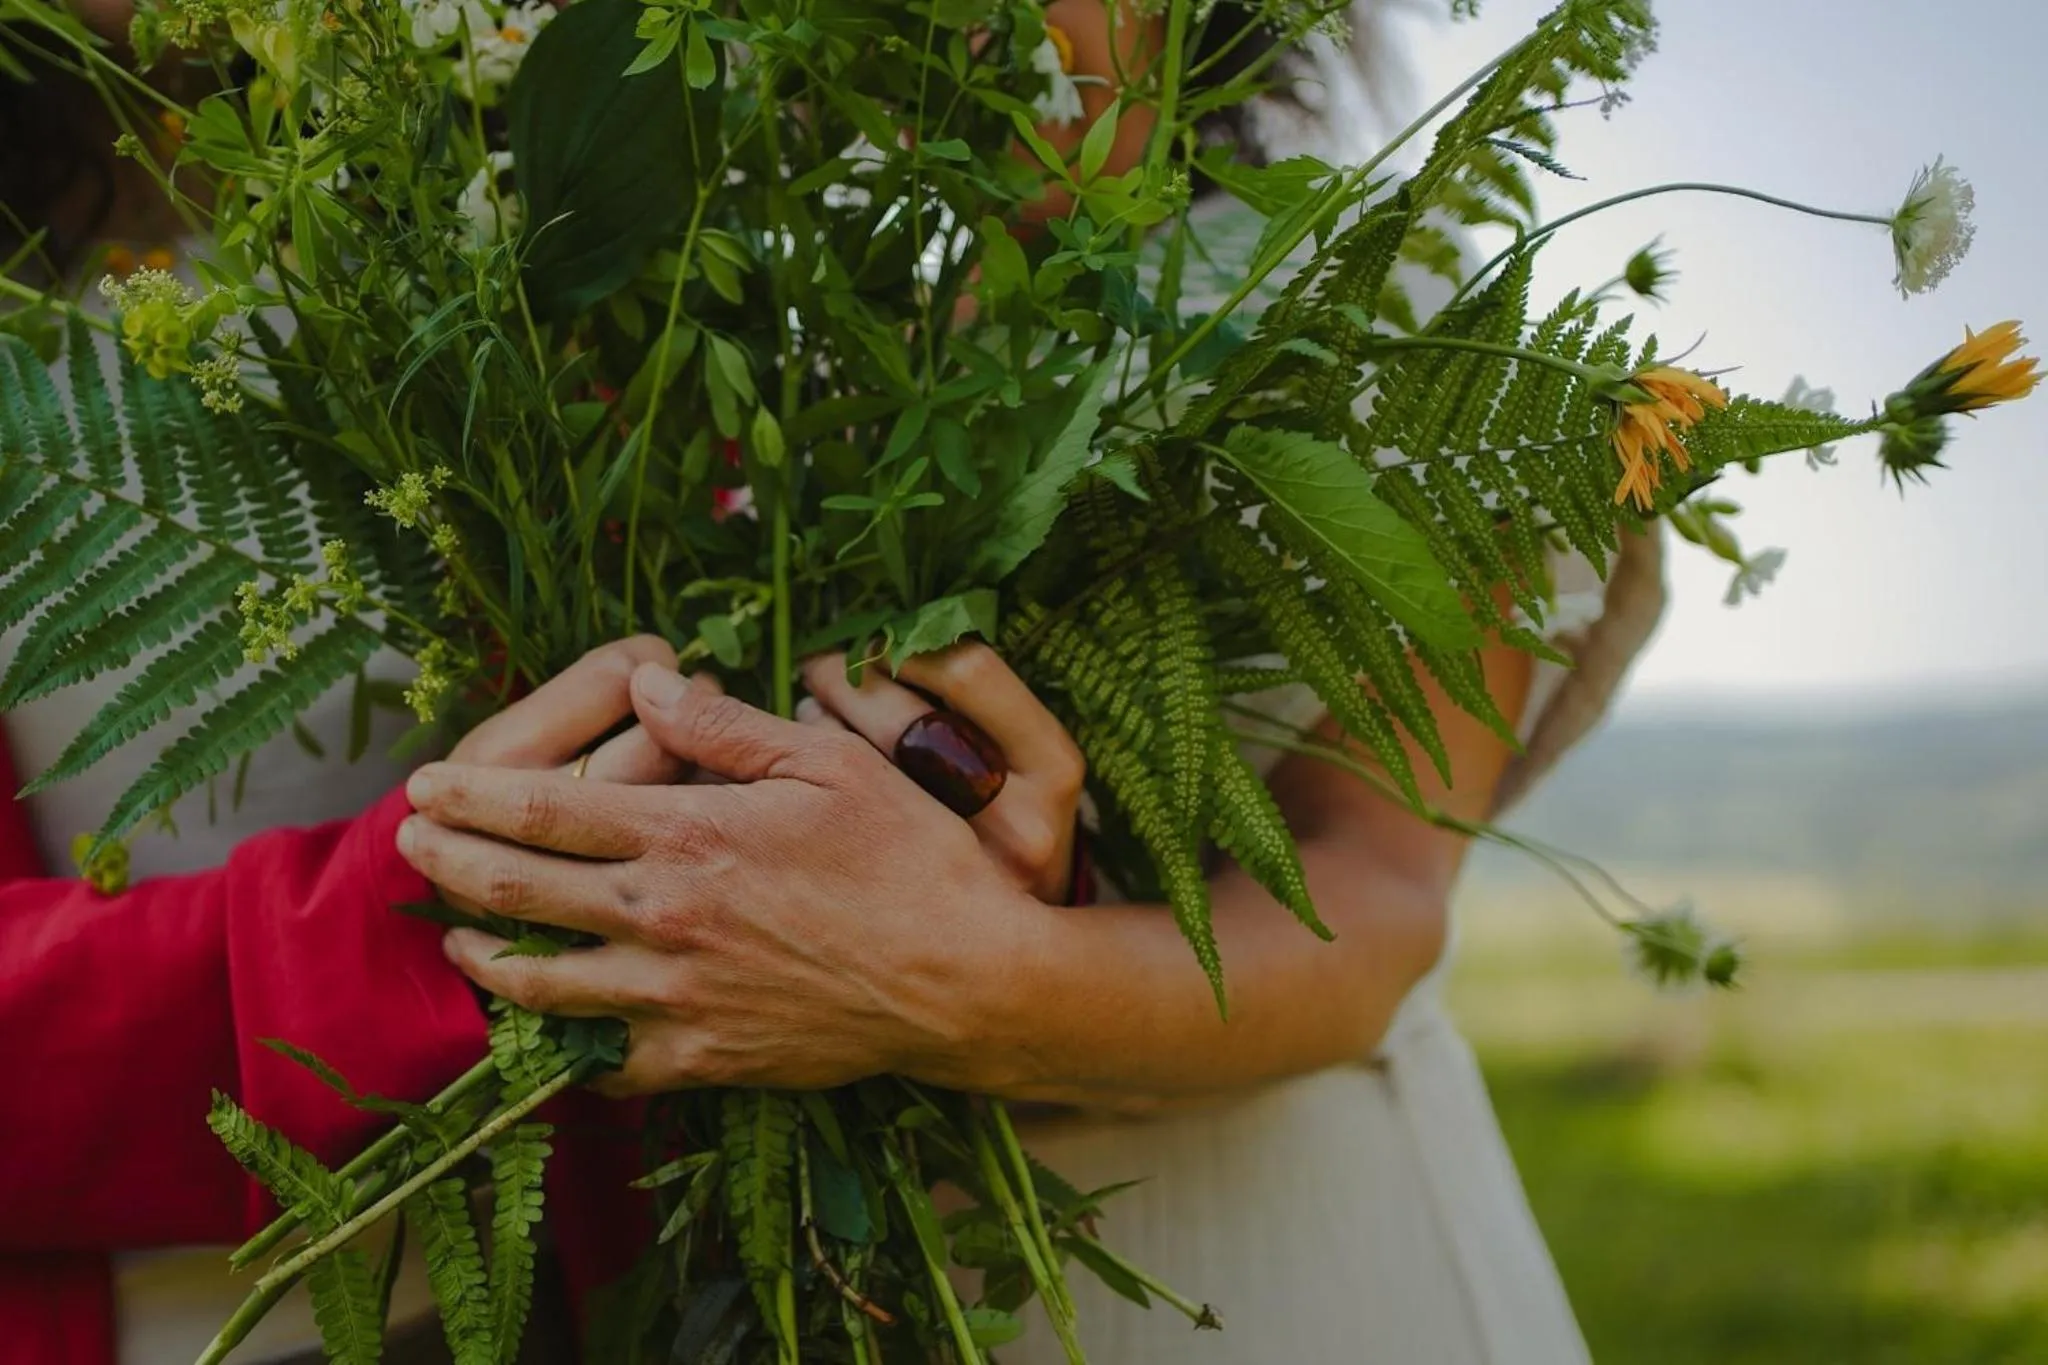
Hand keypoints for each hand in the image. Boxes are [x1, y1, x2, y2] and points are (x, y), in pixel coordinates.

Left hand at [397, 667, 1052, 1095]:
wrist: (964, 982)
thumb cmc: (909, 859)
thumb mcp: (829, 763)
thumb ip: (726, 726)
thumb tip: (648, 683)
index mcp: (687, 833)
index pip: (542, 809)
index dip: (468, 795)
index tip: (424, 783)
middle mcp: (660, 918)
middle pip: (514, 891)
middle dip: (444, 862)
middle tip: (407, 842)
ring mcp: (673, 999)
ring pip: (537, 984)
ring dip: (478, 955)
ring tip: (451, 935)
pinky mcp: (699, 1062)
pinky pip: (598, 1063)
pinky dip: (555, 1046)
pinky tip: (543, 1029)